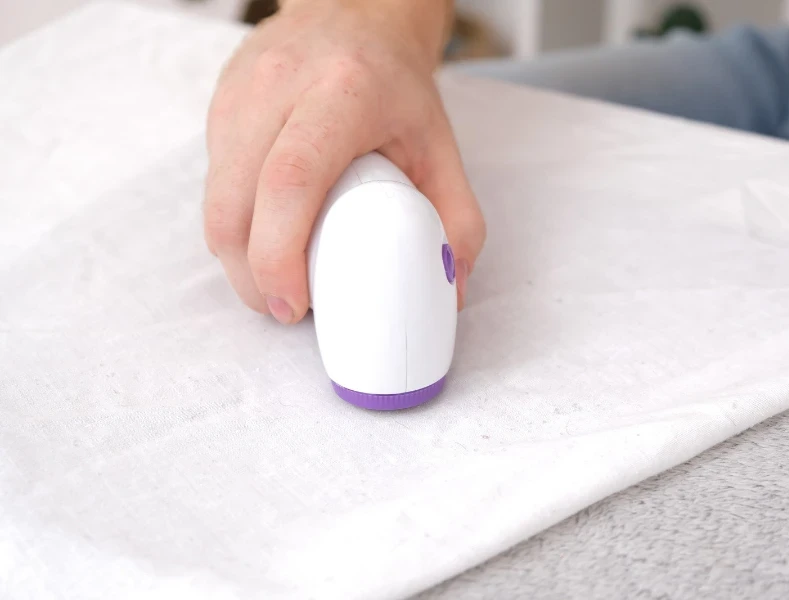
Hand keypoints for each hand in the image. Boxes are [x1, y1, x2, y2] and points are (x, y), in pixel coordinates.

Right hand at [203, 0, 484, 322]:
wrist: (357, 16)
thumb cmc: (396, 86)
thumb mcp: (441, 147)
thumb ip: (457, 221)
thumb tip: (450, 290)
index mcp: (342, 94)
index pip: (290, 180)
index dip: (280, 254)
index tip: (293, 303)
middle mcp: (278, 87)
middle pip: (237, 201)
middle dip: (251, 274)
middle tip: (283, 309)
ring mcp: (240, 94)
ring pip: (215, 199)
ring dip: (236, 257)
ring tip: (274, 282)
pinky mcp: (220, 105)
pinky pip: (214, 184)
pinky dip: (234, 225)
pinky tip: (265, 238)